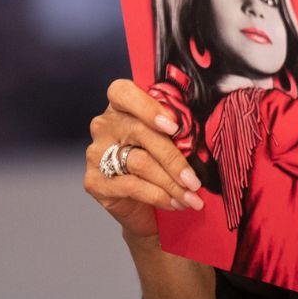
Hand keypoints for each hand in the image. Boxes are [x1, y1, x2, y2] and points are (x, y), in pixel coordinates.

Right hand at [83, 78, 206, 241]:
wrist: (146, 206)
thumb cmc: (162, 163)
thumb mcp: (172, 140)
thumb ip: (178, 128)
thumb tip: (202, 132)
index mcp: (122, 106)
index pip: (123, 92)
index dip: (148, 107)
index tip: (174, 126)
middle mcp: (104, 126)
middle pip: (140, 132)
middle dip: (174, 158)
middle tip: (195, 179)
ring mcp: (96, 153)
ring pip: (139, 162)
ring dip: (171, 183)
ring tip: (192, 196)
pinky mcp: (94, 181)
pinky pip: (131, 186)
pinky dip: (159, 196)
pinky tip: (176, 203)